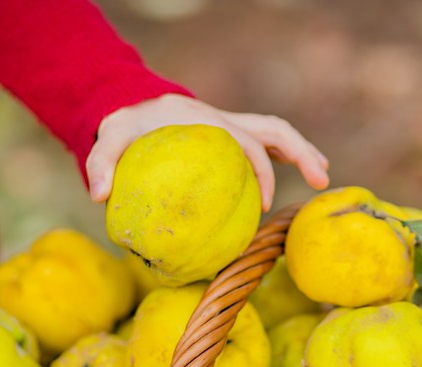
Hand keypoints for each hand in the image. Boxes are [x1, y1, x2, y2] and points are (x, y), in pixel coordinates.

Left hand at [85, 94, 329, 210]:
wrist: (133, 106)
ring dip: (303, 152)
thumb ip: (100, 164)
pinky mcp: (230, 135)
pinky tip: (291, 184)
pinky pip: (263, 145)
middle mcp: (224, 119)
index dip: (258, 170)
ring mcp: (231, 125)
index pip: (243, 141)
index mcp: (204, 119)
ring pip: (276, 134)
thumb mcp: (108, 139)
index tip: (261, 205)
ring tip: (322, 178)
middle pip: (274, 129)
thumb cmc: (124, 126)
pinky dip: (282, 160)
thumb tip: (99, 197)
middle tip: (321, 181)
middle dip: (302, 153)